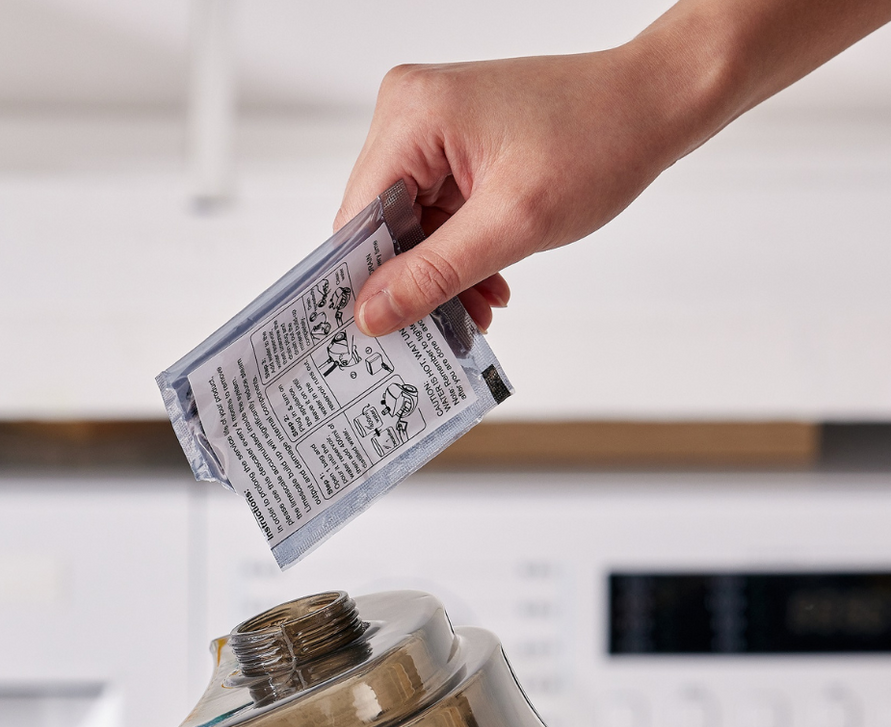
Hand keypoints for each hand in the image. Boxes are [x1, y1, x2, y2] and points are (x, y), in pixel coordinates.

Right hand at [337, 0, 890, 338]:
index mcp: (412, 116)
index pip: (359, 219)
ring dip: (439, 275)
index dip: (366, 282)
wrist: (654, 103)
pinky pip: (433, 211)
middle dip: (412, 282)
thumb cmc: (600, 140)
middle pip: (380, 224)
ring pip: (408, 225)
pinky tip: (485, 280)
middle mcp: (409, 110)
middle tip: (443, 331)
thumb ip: (433, 275)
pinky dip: (455, 252)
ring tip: (478, 308)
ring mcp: (429, 124)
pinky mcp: (450, 141)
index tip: (377, 335)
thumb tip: (371, 314)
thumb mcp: (512, 225)